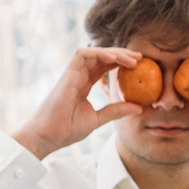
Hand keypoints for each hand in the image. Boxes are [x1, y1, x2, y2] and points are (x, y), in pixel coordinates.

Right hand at [12, 47, 143, 159]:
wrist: (47, 136)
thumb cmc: (66, 129)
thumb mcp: (97, 119)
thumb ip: (116, 110)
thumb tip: (139, 108)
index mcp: (84, 84)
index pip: (104, 67)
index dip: (121, 63)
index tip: (139, 65)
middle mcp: (78, 76)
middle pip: (101, 57)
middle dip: (121, 54)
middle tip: (140, 58)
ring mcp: (71, 74)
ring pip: (93, 52)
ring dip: (114, 52)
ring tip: (132, 59)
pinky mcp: (67, 75)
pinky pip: (82, 55)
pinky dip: (98, 53)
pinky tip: (114, 58)